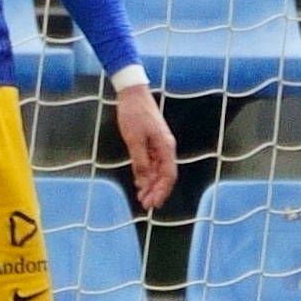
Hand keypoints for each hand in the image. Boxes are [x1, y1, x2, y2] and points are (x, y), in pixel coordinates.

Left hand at [114, 79, 178, 212]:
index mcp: (166, 147)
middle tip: (145, 205)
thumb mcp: (134, 138)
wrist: (132, 94)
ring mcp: (159, 145)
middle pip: (165, 176)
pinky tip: (139, 183)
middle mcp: (165, 148)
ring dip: (150, 185)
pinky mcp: (150, 142)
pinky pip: (151, 163)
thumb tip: (145, 180)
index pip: (168, 175)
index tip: (153, 203)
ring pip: (158, 171)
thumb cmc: (134, 114)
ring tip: (141, 198)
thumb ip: (140, 160)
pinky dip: (146, 174)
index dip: (161, 191)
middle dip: (156, 192)